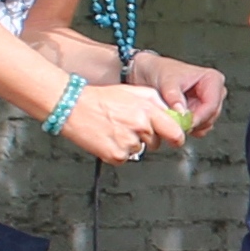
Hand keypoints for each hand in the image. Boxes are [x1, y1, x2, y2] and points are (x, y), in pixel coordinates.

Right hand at [55, 81, 191, 165]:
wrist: (73, 106)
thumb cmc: (102, 98)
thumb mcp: (136, 92)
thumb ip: (158, 103)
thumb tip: (173, 115)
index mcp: (148, 110)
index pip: (175, 132)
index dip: (176, 138)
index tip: (175, 140)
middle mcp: (140, 127)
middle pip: (156, 144)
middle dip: (148, 138)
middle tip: (130, 127)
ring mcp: (128, 142)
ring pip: (139, 150)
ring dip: (130, 144)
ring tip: (115, 129)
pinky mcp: (115, 155)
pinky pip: (124, 159)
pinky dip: (117, 153)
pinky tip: (108, 138)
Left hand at [128, 50, 231, 133]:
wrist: (152, 74)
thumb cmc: (161, 72)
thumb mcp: (166, 81)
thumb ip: (174, 97)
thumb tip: (182, 113)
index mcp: (212, 79)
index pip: (212, 105)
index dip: (198, 117)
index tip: (183, 124)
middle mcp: (215, 91)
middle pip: (211, 116)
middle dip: (192, 122)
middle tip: (173, 122)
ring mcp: (210, 103)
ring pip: (206, 124)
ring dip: (189, 125)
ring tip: (172, 117)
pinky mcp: (203, 112)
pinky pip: (200, 127)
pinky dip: (188, 127)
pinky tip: (176, 120)